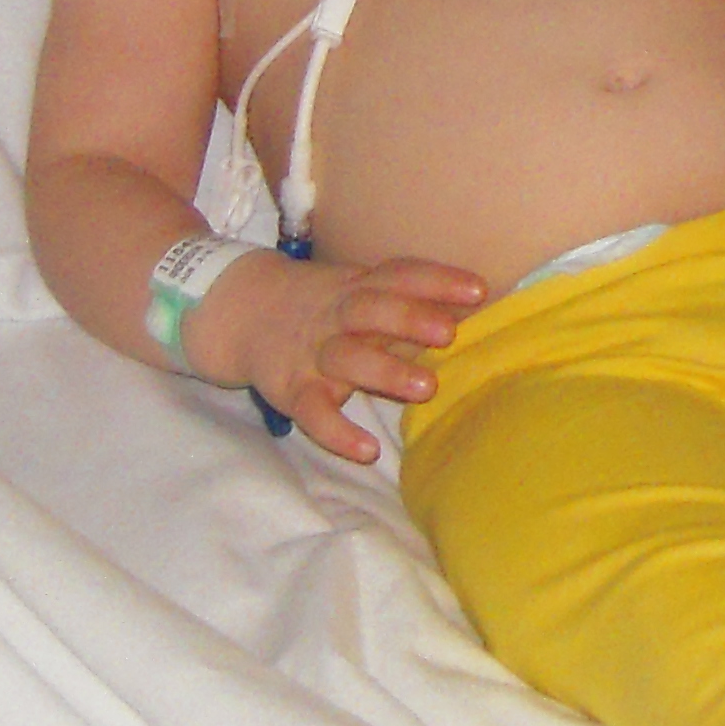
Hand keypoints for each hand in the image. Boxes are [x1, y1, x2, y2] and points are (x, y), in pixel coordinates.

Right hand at [200, 250, 484, 466]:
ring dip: (386, 371)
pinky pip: (313, 412)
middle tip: (449, 333)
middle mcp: (337, 315)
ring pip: (346, 357)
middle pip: (370, 310)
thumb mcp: (362, 294)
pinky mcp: (292, 389)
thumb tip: (477, 307)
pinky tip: (367, 450)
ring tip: (428, 389)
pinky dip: (337, 432)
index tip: (479, 290)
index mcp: (360, 287)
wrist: (245, 314)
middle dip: (409, 318)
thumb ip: (410, 303)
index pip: (399, 275)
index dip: (438, 280)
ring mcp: (313, 352)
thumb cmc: (329, 308)